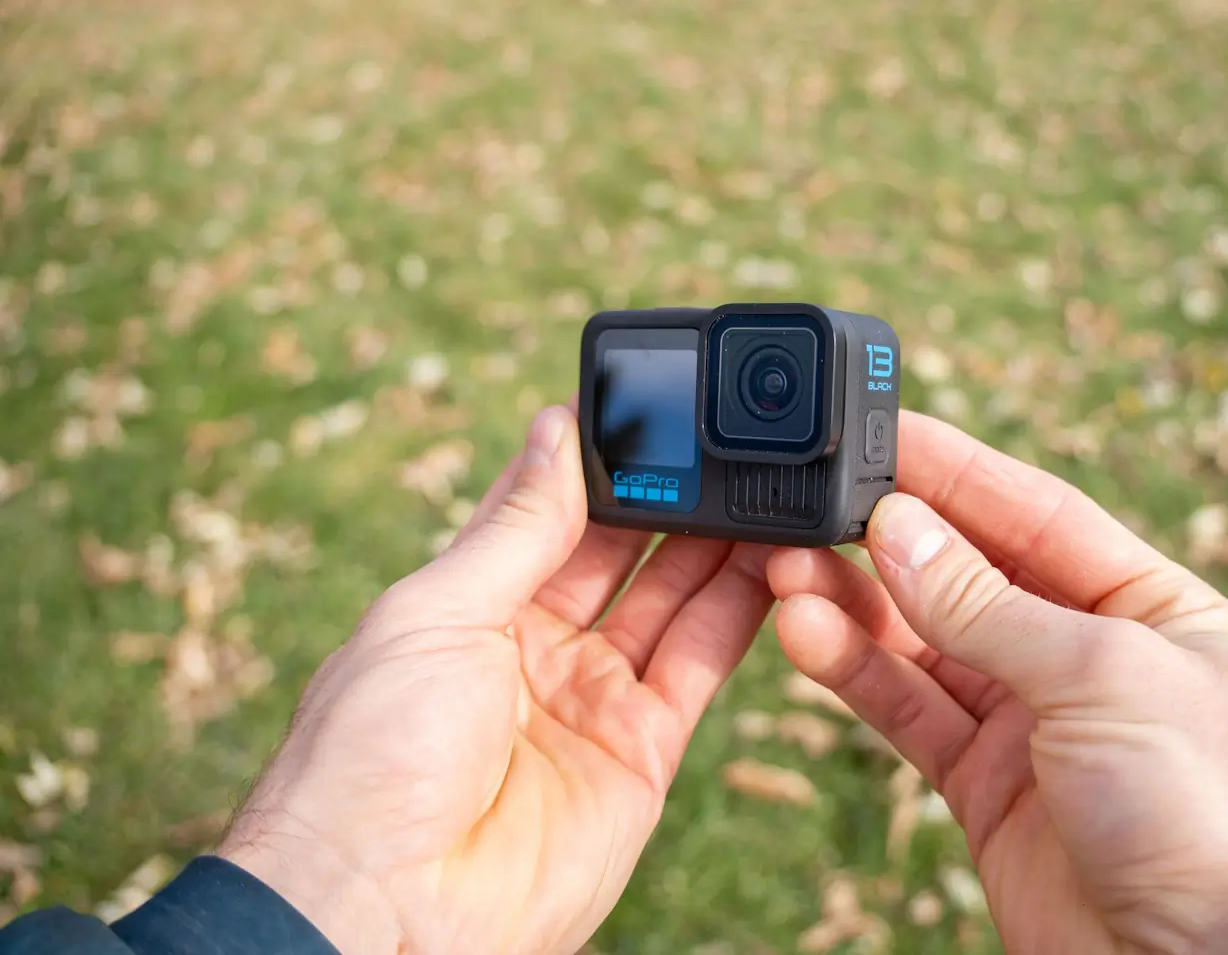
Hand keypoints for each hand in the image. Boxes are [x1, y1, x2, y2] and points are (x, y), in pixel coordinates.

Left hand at [219, 406, 772, 954]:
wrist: (386, 909)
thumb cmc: (372, 756)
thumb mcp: (437, 613)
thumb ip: (517, 527)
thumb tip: (554, 428)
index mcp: (471, 605)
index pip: (549, 513)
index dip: (598, 461)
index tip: (650, 407)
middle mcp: (536, 646)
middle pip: (623, 552)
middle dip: (671, 495)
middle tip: (726, 438)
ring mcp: (592, 699)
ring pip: (674, 600)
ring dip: (719, 542)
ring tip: (765, 482)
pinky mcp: (642, 752)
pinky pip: (701, 666)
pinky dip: (741, 612)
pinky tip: (770, 557)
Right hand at [768, 412, 1227, 954]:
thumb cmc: (1215, 811)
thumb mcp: (1104, 678)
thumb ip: (990, 606)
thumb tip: (899, 526)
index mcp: (1147, 604)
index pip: (1035, 512)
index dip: (954, 469)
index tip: (877, 428)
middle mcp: (1087, 654)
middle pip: (970, 572)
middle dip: (889, 537)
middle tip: (808, 503)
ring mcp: (1035, 723)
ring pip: (926, 642)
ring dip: (855, 604)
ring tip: (784, 568)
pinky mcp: (989, 788)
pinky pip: (912, 711)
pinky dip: (857, 674)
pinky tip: (806, 636)